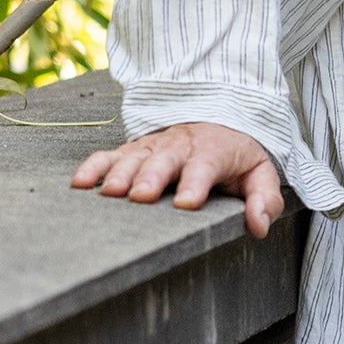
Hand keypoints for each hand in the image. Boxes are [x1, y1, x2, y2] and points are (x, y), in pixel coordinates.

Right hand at [72, 122, 285, 239]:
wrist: (217, 118)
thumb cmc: (237, 155)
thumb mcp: (261, 172)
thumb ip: (264, 199)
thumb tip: (259, 225)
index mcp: (214, 151)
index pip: (205, 165)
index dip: (196, 182)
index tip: (187, 202)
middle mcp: (180, 146)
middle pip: (164, 160)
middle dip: (151, 177)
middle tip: (140, 197)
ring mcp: (153, 146)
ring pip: (134, 157)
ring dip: (120, 173)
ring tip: (108, 194)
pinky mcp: (134, 151)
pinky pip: (110, 155)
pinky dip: (93, 166)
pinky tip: (79, 183)